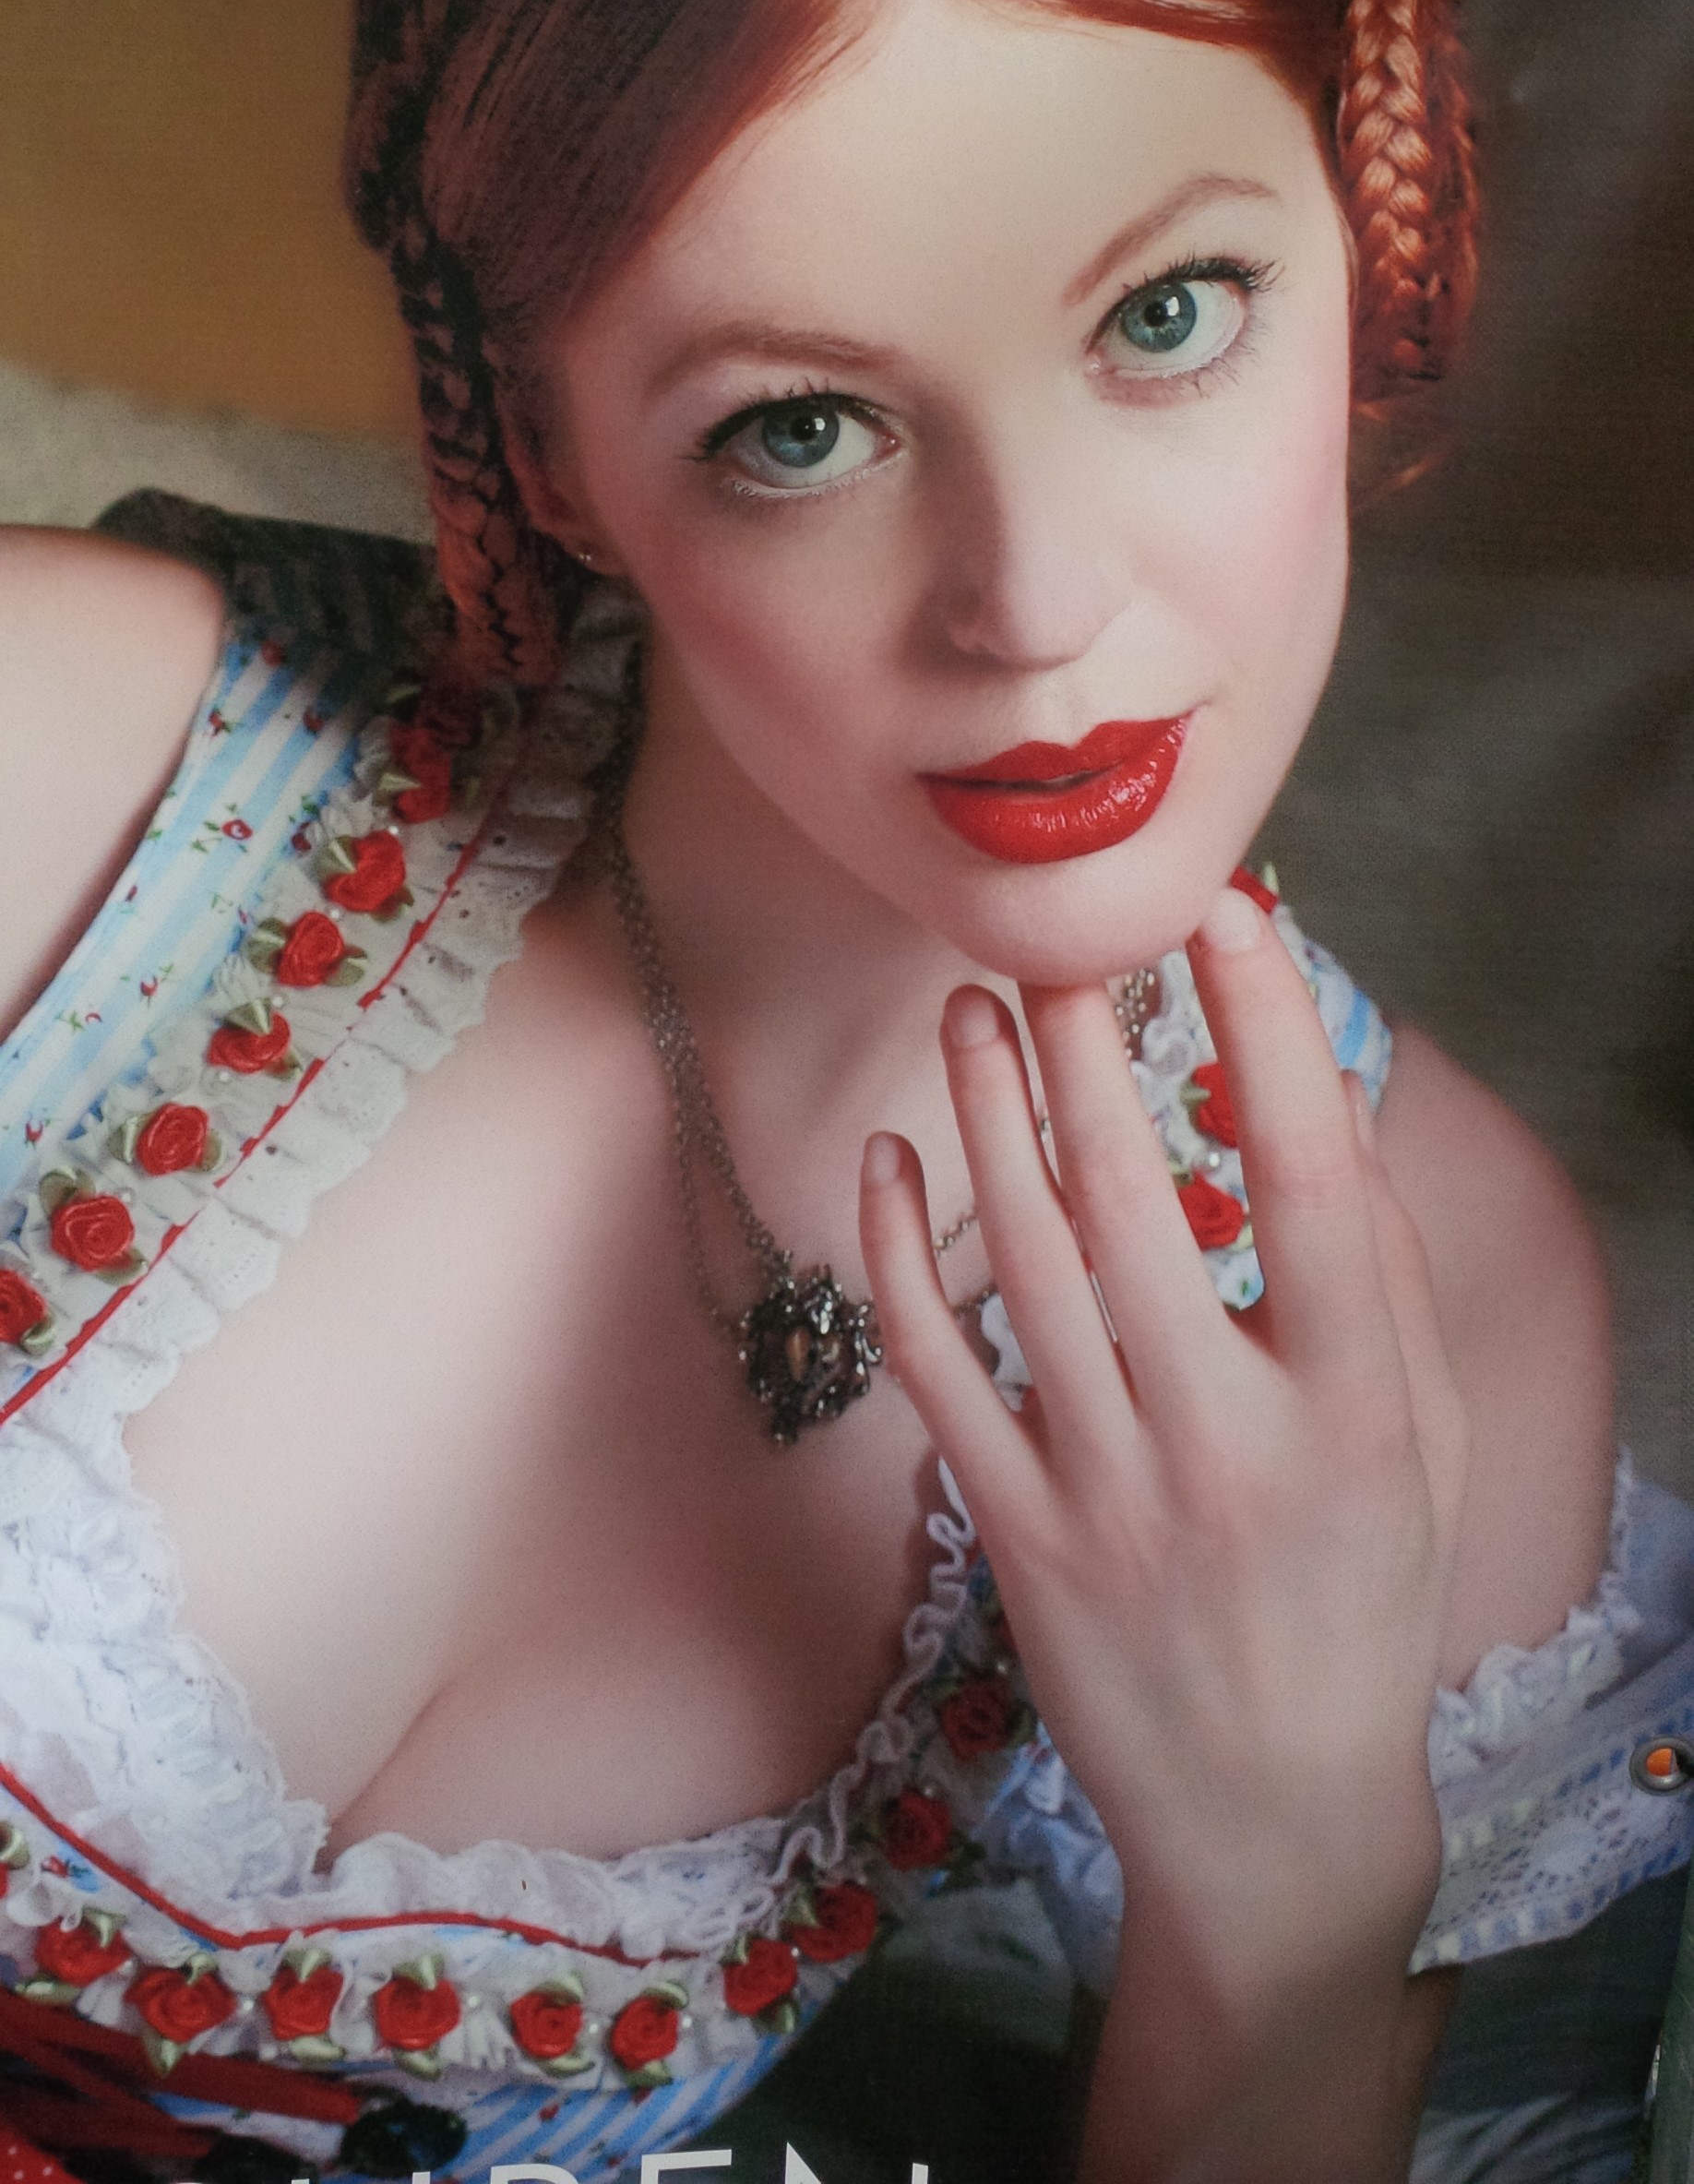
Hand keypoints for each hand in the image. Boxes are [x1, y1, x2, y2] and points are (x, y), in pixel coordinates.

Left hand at [860, 885, 1468, 2173]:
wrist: (1271, 1812)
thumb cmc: (1362, 1593)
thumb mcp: (1420, 1440)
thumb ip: (1384, 1275)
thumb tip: (1320, 1097)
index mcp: (1352, 1406)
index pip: (1313, 1183)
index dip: (1269, 1034)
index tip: (1230, 917)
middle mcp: (1227, 1440)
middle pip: (1131, 1196)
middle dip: (1087, 1044)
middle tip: (1059, 944)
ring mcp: (1107, 1491)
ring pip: (1021, 1259)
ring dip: (989, 1116)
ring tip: (972, 1011)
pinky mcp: (1013, 1535)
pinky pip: (935, 1367)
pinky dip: (901, 1255)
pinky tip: (891, 1159)